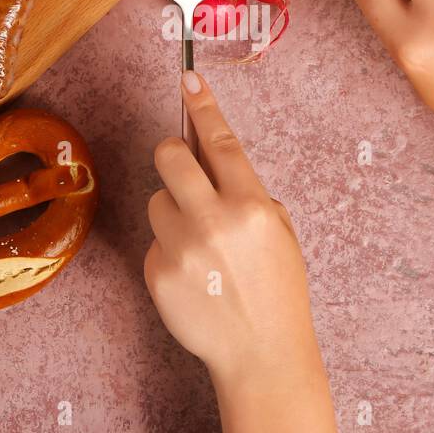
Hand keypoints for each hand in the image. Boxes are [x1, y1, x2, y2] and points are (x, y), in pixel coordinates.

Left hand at [146, 71, 337, 432]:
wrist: (261, 352)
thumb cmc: (277, 290)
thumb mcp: (280, 233)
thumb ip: (248, 193)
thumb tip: (211, 156)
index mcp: (251, 206)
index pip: (221, 142)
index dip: (204, 107)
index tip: (189, 79)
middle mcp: (214, 221)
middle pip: (169, 156)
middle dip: (172, 154)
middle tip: (182, 168)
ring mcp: (181, 248)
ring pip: (157, 200)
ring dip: (172, 212)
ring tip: (200, 245)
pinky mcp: (157, 272)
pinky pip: (153, 242)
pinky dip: (169, 251)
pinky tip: (193, 276)